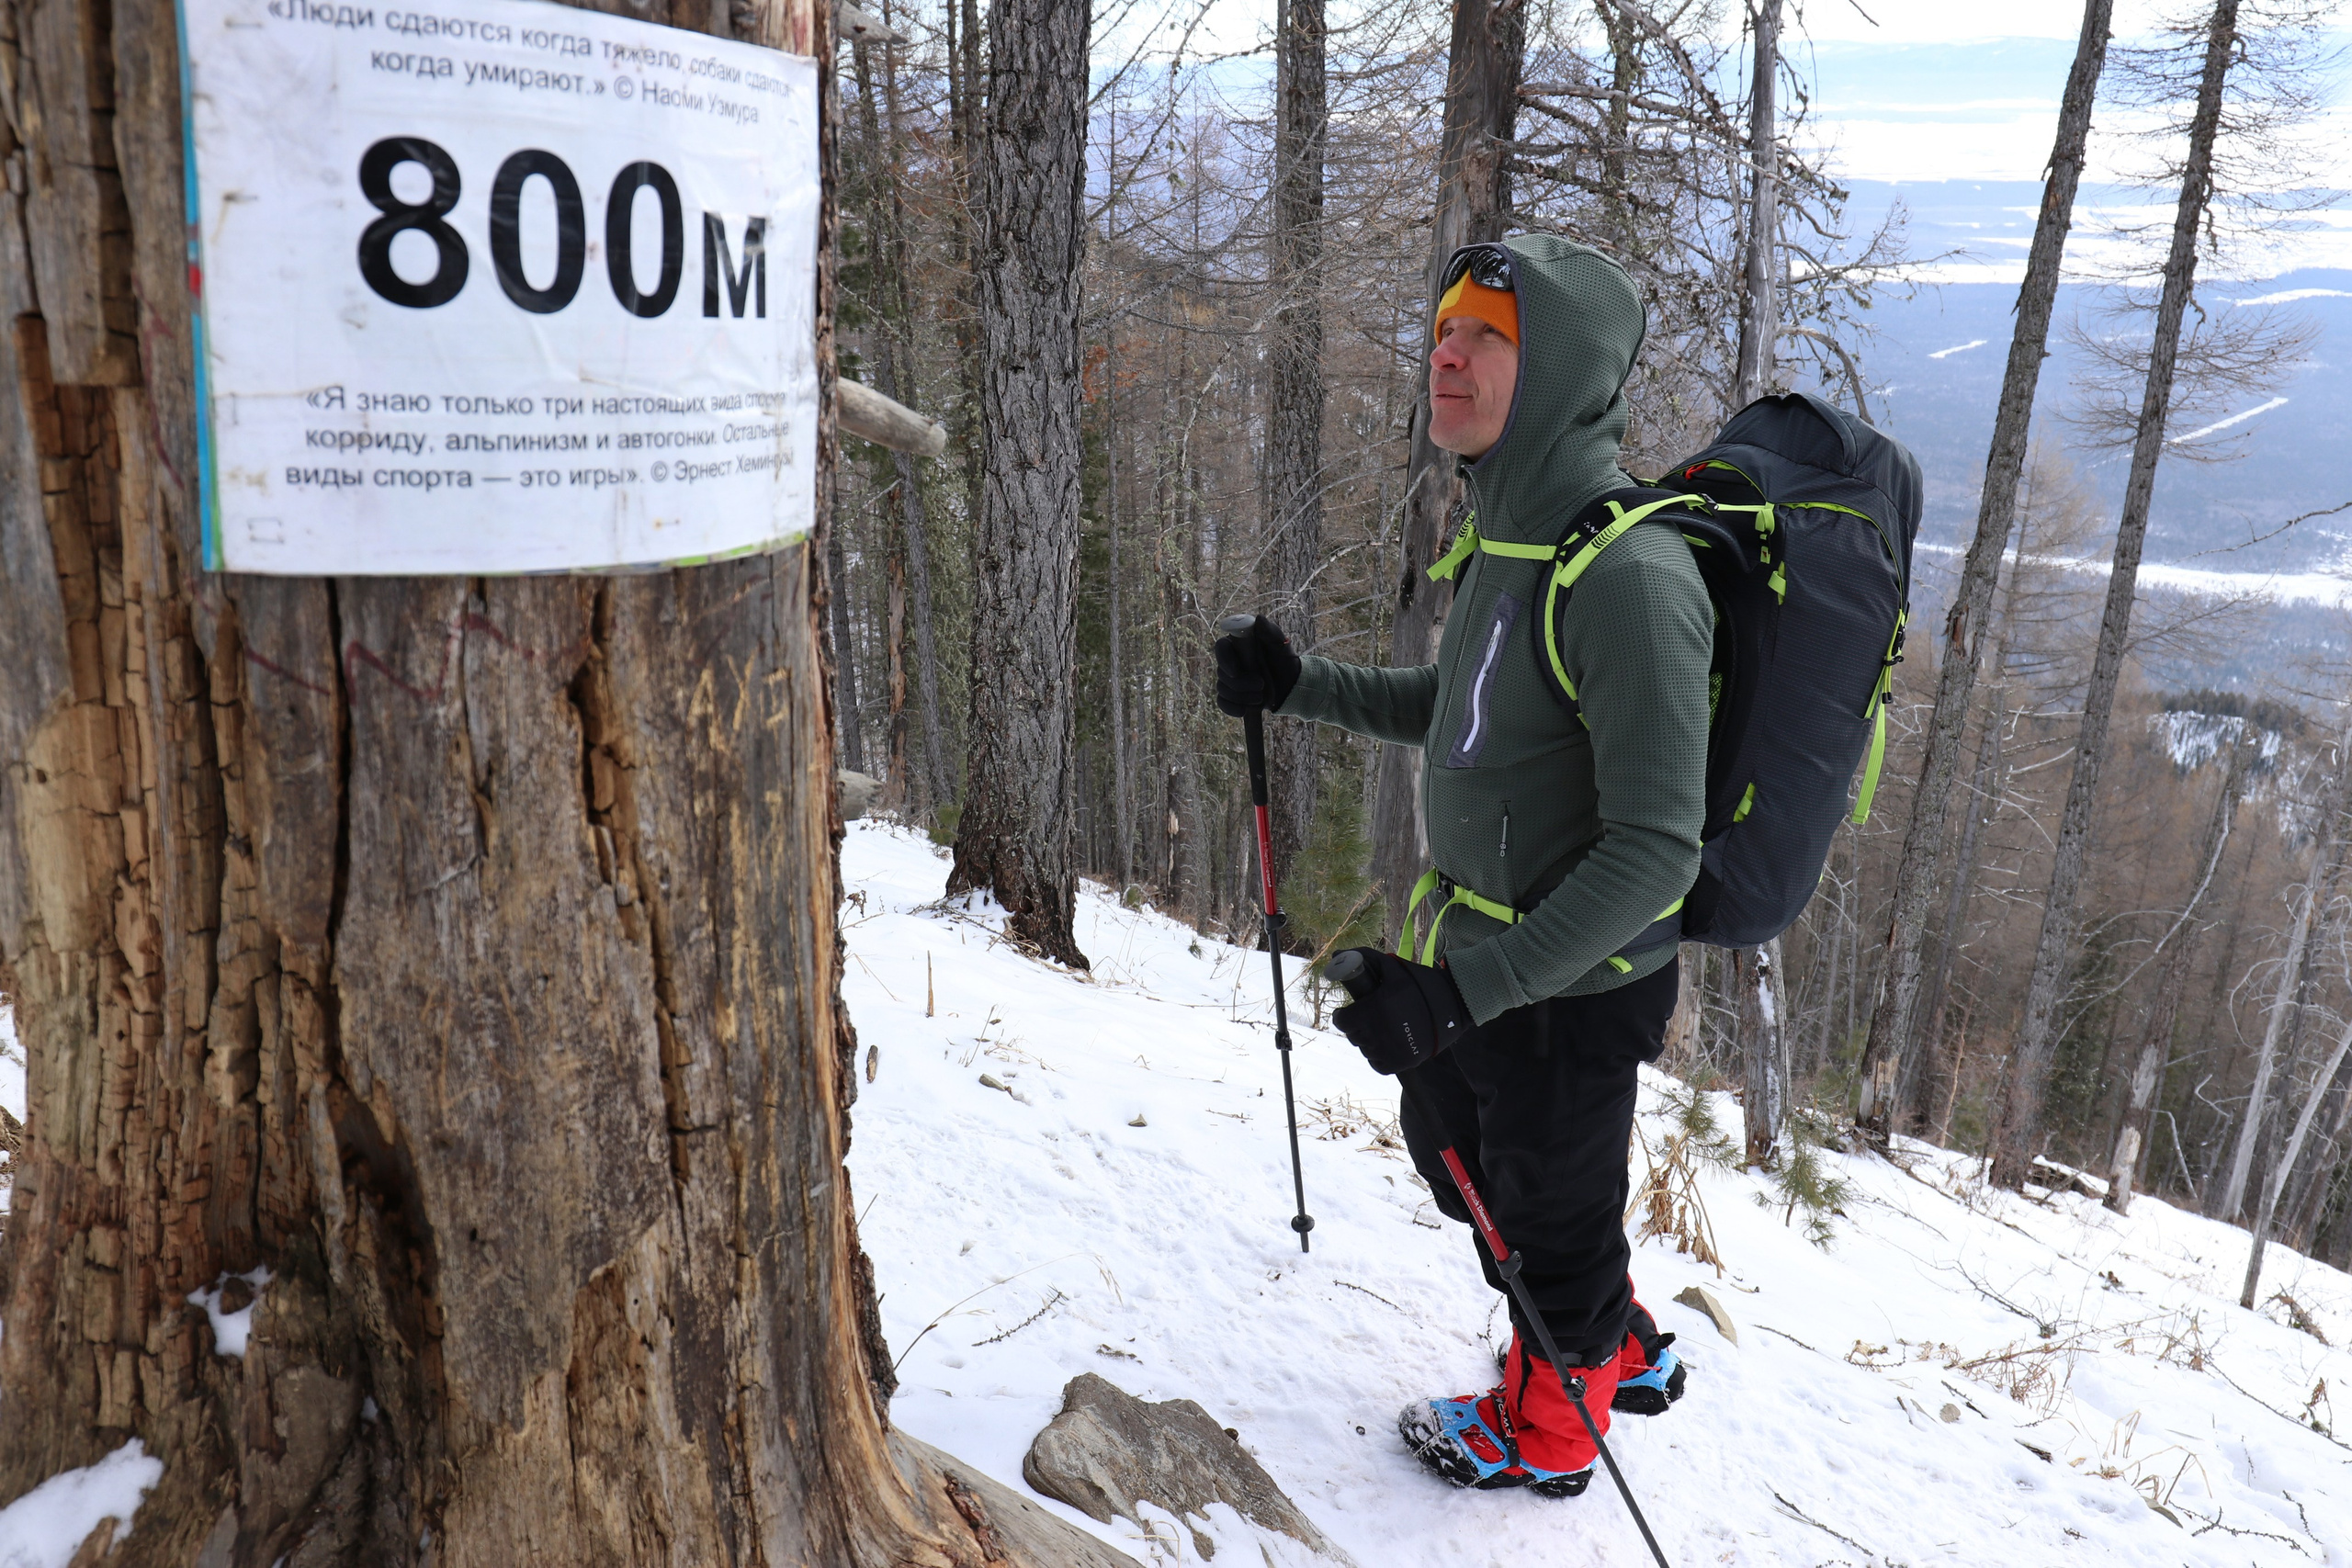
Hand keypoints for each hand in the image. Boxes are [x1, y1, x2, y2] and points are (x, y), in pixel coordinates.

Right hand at [1214, 615, 1301, 716]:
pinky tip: (1244, 711)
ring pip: (1222, 689)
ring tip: (1261, 697)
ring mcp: (1229, 680)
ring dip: (1242, 696)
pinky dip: (1232, 708)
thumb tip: (1258, 619)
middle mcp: (1231, 661)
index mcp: (1238, 645)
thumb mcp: (1281, 644)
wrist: (1291, 684)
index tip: (1236, 671)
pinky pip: (1222, 702)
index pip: (1221, 647)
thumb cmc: (1284, 660)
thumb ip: (1270, 631)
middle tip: (1261, 685)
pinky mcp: (1232, 696)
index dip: (1225, 659)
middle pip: (1221, 672)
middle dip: (1241, 683)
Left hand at [1328, 948, 1471, 1073]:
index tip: (1351, 1010)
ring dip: (1368, 1039)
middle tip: (1370, 1017)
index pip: (1341, 1021)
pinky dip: (1379, 1055)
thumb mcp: (1393, 968)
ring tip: (1383, 1028)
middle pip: (1353, 1035)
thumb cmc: (1420, 984)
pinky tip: (1388, 1042)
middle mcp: (1378, 1034)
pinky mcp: (1400, 1064)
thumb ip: (1364, 959)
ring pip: (1365, 1049)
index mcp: (1373, 1010)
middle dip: (1357, 1025)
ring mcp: (1389, 1051)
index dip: (1343, 1015)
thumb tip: (1337, 954)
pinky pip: (1377, 1063)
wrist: (1453, 1006)